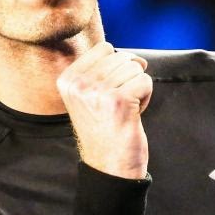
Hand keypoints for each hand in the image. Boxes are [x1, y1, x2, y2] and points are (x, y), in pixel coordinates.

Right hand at [57, 42, 152, 178]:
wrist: (109, 166)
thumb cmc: (105, 129)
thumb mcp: (89, 96)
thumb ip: (100, 70)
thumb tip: (135, 57)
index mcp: (67, 80)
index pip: (104, 48)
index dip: (116, 66)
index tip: (109, 91)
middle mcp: (79, 84)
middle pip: (121, 56)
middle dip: (128, 78)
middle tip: (119, 104)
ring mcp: (98, 92)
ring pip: (135, 68)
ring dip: (137, 88)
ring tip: (125, 109)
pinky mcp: (119, 100)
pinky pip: (145, 81)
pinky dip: (146, 96)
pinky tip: (134, 114)